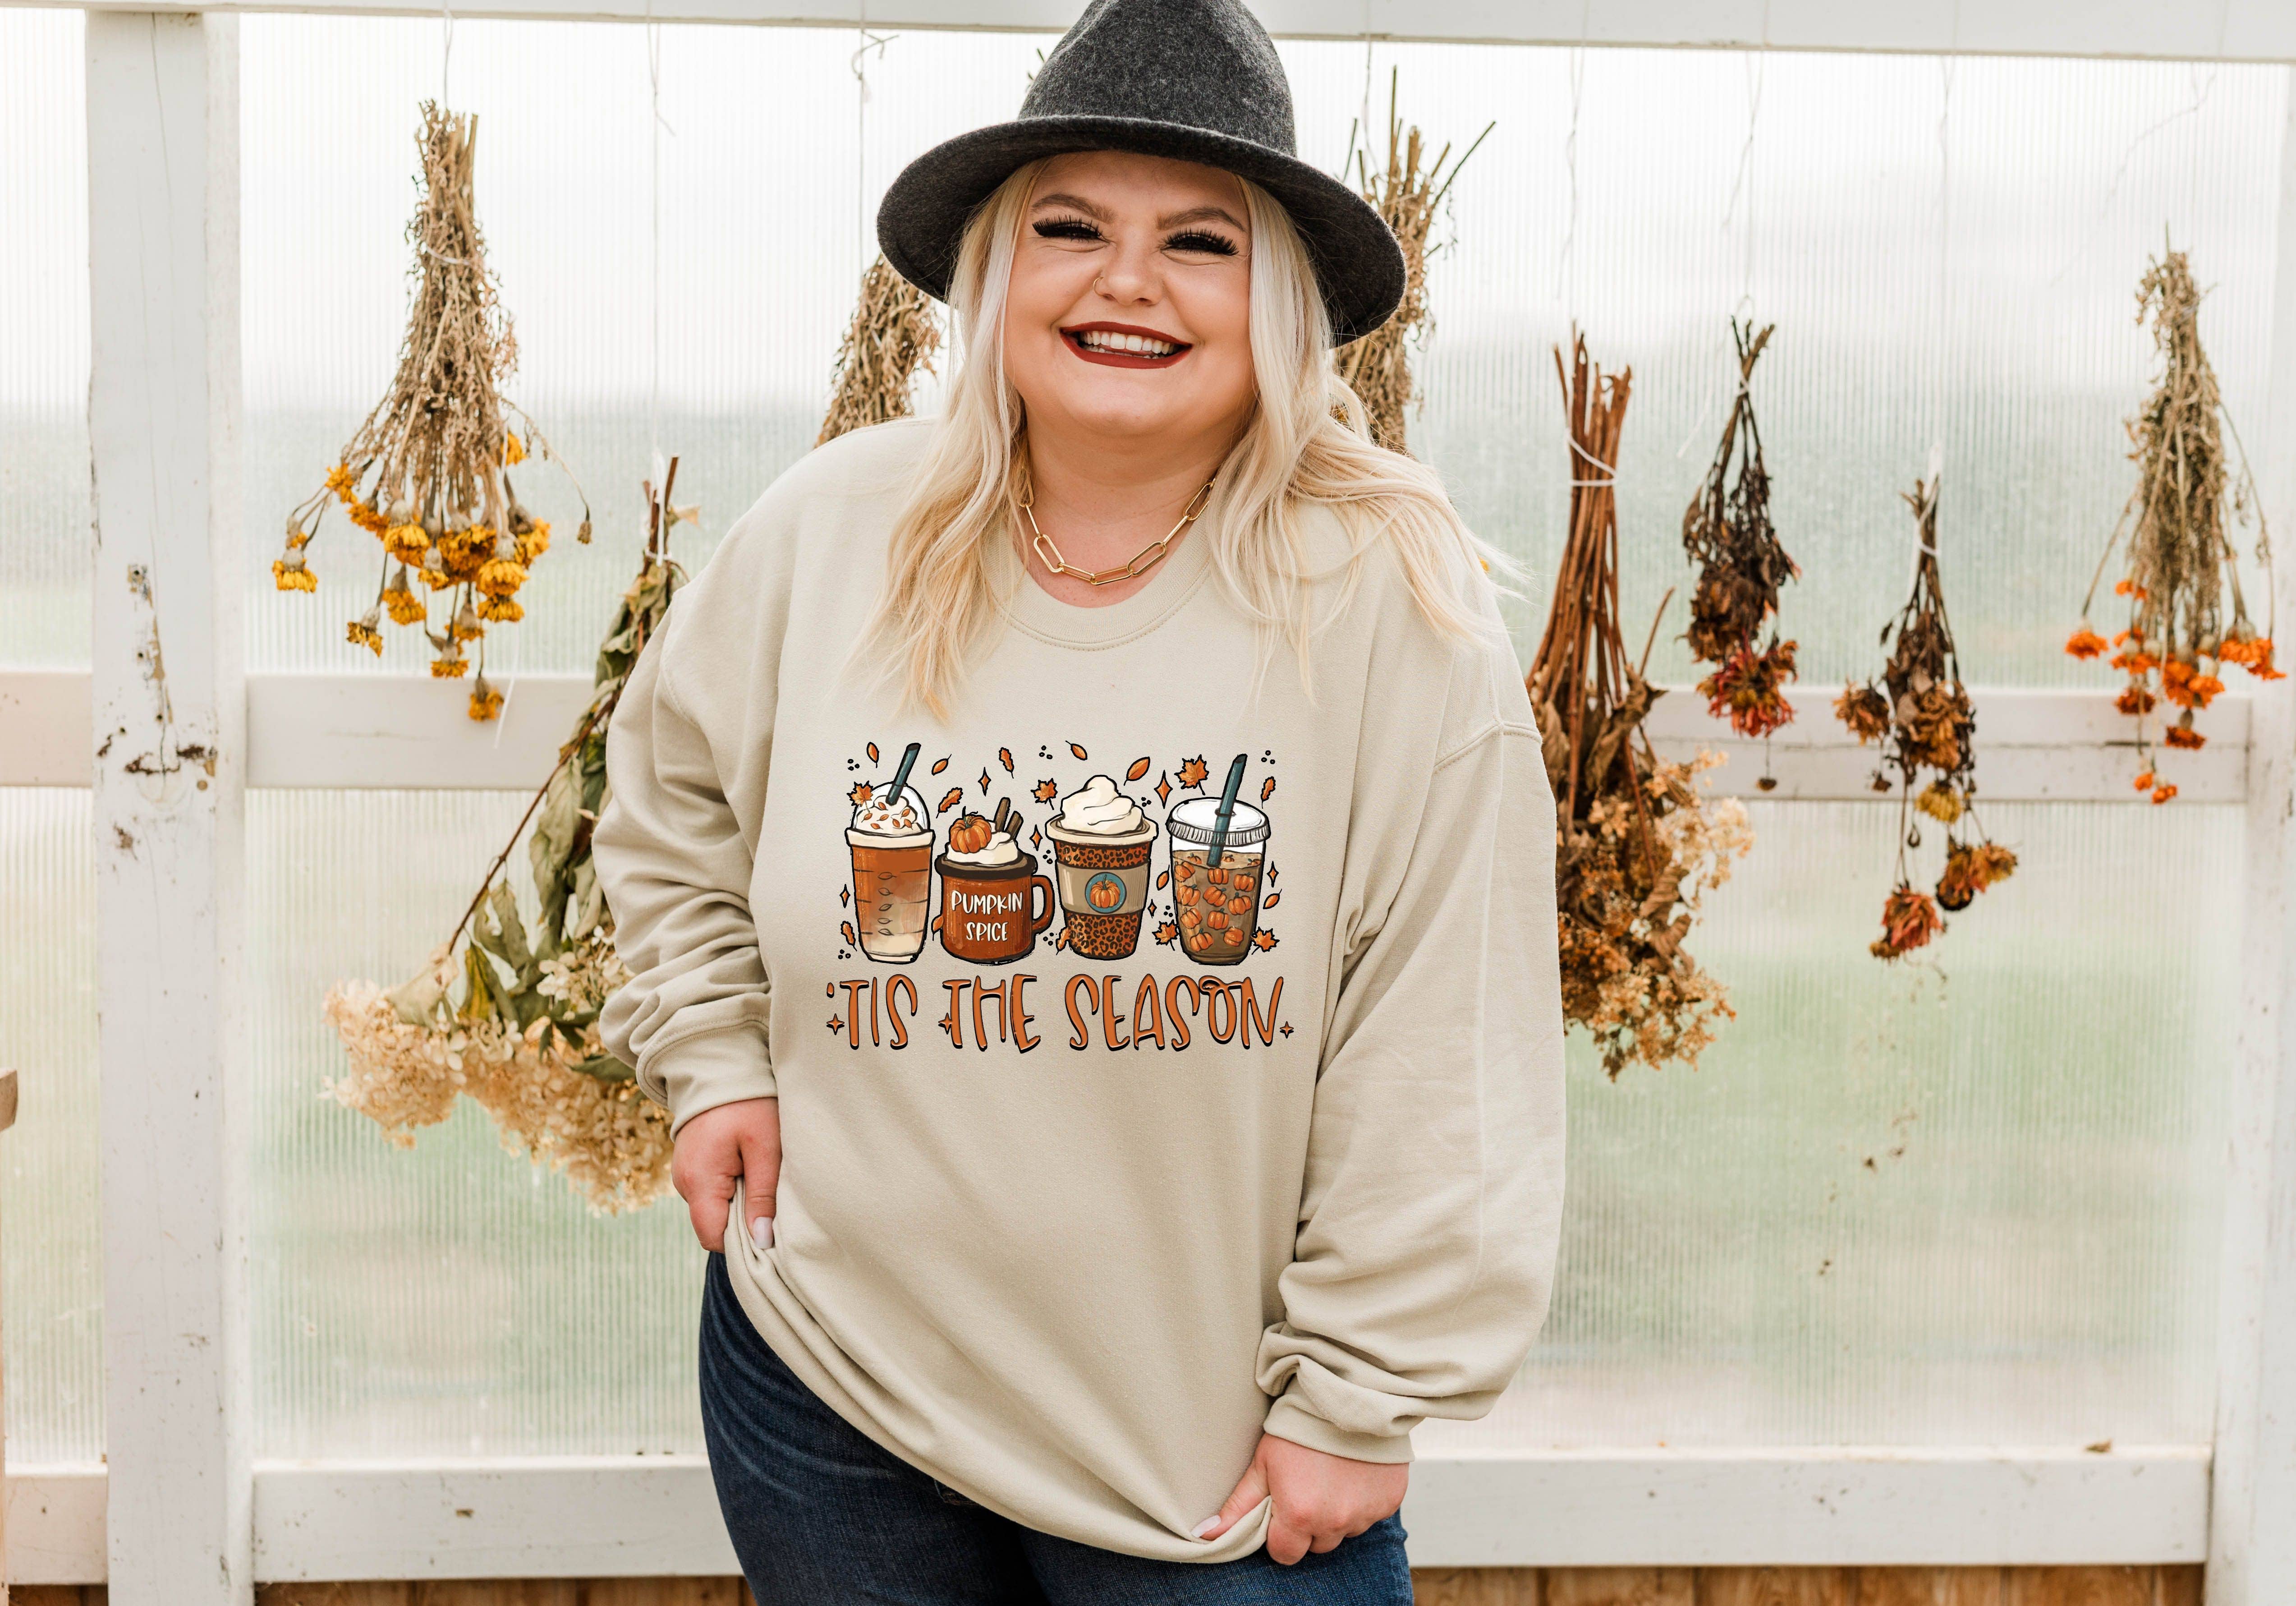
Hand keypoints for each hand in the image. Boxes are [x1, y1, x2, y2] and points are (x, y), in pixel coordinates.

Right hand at [672, 1097, 779, 1252]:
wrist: (720, 1067)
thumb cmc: (749, 1104)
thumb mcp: (766, 1148)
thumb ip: (763, 1196)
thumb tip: (762, 1240)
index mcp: (699, 1181)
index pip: (713, 1237)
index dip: (742, 1242)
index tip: (769, 1230)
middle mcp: (684, 1183)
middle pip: (713, 1225)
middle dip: (742, 1221)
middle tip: (770, 1197)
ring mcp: (684, 1174)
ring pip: (713, 1209)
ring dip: (737, 1203)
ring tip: (759, 1174)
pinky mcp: (691, 1166)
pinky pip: (710, 1192)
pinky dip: (730, 1189)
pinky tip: (747, 1167)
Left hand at [1196, 1432, 1407, 1564]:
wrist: (1349, 1393)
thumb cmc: (1299, 1425)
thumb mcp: (1263, 1462)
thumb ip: (1238, 1505)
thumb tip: (1205, 1535)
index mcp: (1300, 1515)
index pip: (1285, 1554)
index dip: (1279, 1535)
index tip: (1281, 1508)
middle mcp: (1336, 1521)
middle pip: (1316, 1545)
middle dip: (1309, 1525)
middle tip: (1306, 1487)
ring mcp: (1366, 1513)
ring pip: (1345, 1531)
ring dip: (1337, 1514)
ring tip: (1331, 1476)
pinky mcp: (1389, 1502)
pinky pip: (1370, 1516)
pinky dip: (1362, 1502)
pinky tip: (1353, 1473)